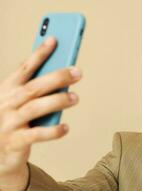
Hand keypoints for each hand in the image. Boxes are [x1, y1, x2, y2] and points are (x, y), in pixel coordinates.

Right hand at [0, 37, 81, 190]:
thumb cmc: (12, 120)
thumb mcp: (18, 102)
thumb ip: (35, 90)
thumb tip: (63, 77)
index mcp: (6, 89)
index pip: (24, 68)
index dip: (39, 53)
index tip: (55, 40)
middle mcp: (6, 103)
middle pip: (34, 86)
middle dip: (57, 77)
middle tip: (77, 72)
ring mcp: (9, 123)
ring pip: (35, 108)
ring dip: (57, 101)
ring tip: (75, 97)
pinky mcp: (15, 142)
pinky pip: (36, 135)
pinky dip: (53, 131)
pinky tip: (66, 127)